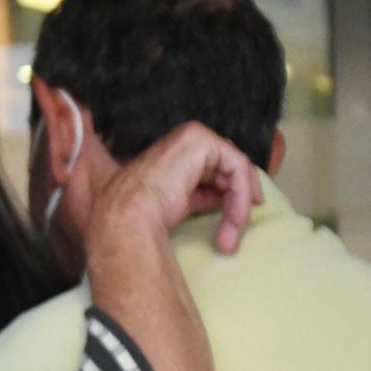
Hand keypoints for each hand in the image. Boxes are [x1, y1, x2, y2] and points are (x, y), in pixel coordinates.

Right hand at [84, 121, 262, 256]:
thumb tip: (226, 200)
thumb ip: (205, 193)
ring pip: (236, 169)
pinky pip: (237, 167)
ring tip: (231, 234)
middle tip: (237, 232)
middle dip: (239, 198)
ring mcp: (194, 136)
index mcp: (179, 151)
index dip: (233, 192)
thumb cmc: (146, 214)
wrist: (129, 214)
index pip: (218, 167)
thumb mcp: (184, 201)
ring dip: (239, 204)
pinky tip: (236, 218)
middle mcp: (187, 138)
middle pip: (229, 166)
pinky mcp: (203, 141)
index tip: (240, 220)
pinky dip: (241, 194)